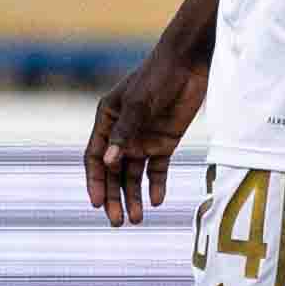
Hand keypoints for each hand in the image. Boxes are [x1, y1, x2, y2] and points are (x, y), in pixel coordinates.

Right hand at [83, 38, 207, 223]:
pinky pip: (157, 170)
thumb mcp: (138, 104)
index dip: (95, 181)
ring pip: (134, 176)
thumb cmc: (157, 78)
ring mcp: (143, 139)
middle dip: (114, 197)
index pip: (96, 158)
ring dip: (134, 197)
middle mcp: (122, 134)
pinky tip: (157, 200)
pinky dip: (156, 185)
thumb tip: (109, 162)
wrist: (189, 65)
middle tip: (117, 221)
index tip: (97, 203)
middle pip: (114, 172)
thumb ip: (125, 133)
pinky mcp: (165, 142)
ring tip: (137, 219)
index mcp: (107, 122)